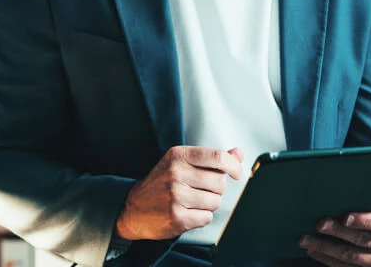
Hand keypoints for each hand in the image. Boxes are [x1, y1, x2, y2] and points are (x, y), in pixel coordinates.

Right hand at [115, 146, 243, 240]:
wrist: (132, 209)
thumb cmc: (161, 183)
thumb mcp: (182, 162)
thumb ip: (212, 158)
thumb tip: (238, 153)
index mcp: (179, 155)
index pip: (218, 157)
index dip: (234, 166)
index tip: (237, 173)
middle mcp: (176, 173)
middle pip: (219, 182)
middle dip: (216, 188)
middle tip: (201, 190)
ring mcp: (175, 196)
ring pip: (215, 201)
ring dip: (209, 204)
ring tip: (192, 201)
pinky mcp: (176, 217)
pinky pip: (206, 217)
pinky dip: (201, 217)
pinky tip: (188, 212)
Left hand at [299, 203, 370, 266]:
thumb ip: (363, 197)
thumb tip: (337, 190)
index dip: (363, 221)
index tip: (345, 217)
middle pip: (362, 240)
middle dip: (338, 232)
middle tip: (319, 224)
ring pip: (352, 257)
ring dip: (326, 248)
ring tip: (307, 240)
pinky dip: (327, 260)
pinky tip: (313, 250)